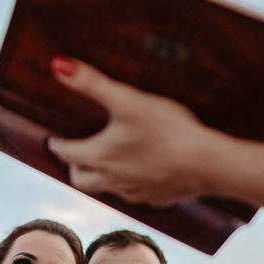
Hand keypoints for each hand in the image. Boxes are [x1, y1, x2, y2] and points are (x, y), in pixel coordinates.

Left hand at [44, 56, 219, 205]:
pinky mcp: (158, 199)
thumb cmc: (167, 130)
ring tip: (108, 161)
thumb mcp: (127, 100)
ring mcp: (135, 193)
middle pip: (81, 180)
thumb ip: (91, 82)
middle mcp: (112, 180)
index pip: (66, 152)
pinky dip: (132, 184)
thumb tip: (57, 64)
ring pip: (109, 189)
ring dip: (103, 177)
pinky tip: (143, 172)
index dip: (57, 144)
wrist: (209, 164)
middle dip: (75, 166)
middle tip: (76, 153)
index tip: (54, 138)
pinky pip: (137, 195)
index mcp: (99, 157)